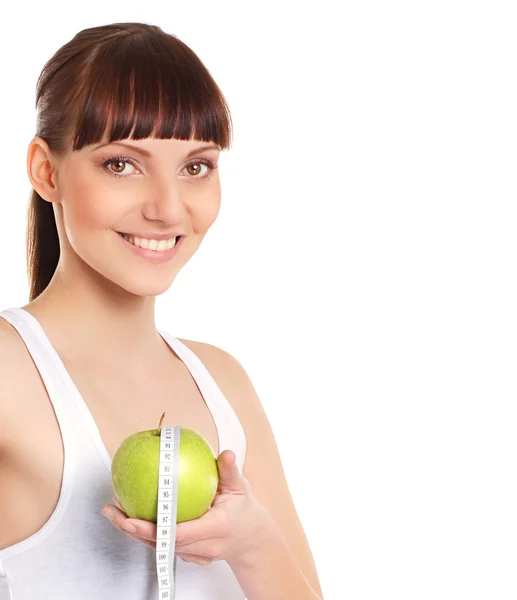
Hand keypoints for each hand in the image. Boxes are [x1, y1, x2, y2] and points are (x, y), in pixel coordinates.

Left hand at [101, 450, 275, 565]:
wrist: (251, 540)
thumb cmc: (244, 510)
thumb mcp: (240, 488)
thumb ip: (230, 470)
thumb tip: (225, 453)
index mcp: (216, 529)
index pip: (180, 534)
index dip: (153, 529)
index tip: (131, 519)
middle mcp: (203, 547)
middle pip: (161, 543)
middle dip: (132, 529)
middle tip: (111, 510)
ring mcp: (195, 556)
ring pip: (158, 547)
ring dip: (133, 531)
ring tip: (113, 510)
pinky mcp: (188, 557)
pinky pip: (162, 546)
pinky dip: (144, 533)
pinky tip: (129, 515)